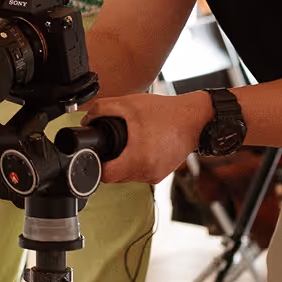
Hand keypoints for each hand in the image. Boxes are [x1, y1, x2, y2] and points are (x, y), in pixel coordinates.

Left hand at [89, 91, 213, 184]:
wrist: (195, 118)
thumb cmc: (166, 113)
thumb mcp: (129, 104)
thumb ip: (102, 109)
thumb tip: (86, 119)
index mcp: (138, 158)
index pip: (106, 176)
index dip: (95, 165)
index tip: (95, 155)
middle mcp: (148, 172)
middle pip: (116, 177)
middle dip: (110, 162)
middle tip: (110, 146)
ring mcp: (156, 175)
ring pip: (128, 176)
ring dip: (124, 164)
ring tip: (127, 145)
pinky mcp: (163, 173)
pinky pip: (141, 173)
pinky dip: (137, 163)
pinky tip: (141, 147)